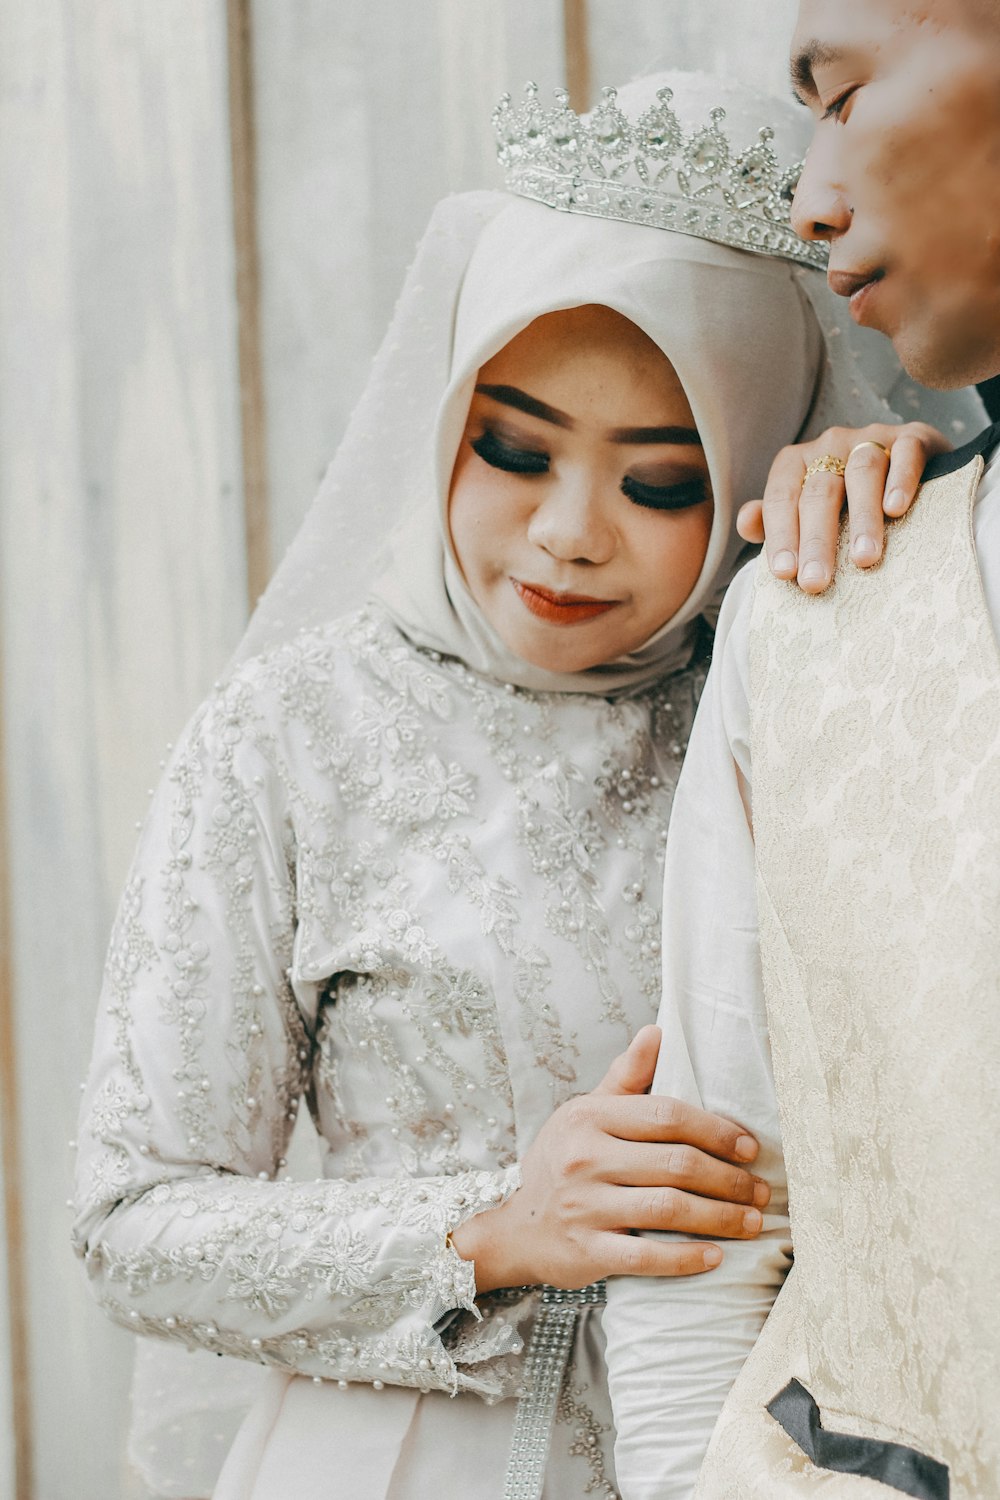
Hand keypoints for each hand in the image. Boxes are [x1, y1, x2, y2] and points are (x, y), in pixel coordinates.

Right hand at [449, 1026, 769, 1292]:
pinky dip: (686, 1257)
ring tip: (752, 1221)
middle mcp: (585, 1158)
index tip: (749, 1147)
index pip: (666, 1115)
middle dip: (729, 1179)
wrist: (517, 1229)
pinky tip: (716, 1256)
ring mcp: (585, 1206)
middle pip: (676, 1163)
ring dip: (720, 1216)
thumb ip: (626, 1078)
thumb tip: (656, 1032)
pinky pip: (647, 1255)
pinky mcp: (587, 1251)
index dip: (716, 1130)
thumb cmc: (562, 1164)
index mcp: (590, 1118)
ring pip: (669, 1208)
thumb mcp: (585, 1114)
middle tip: (761, 1191)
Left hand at [737, 421, 951, 593]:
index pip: (782, 498)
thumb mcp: (805, 507)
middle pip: (819, 492)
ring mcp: (871, 438)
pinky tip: (896, 509)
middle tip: (817, 581)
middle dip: (816, 540)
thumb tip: (747, 523)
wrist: (907, 464)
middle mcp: (830, 445)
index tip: (785, 573)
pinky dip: (901, 480)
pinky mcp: (912, 437)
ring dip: (862, 518)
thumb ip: (773, 519)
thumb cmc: (844, 499)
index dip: (781, 535)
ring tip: (863, 558)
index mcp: (797, 463)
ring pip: (862, 473)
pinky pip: (906, 453)